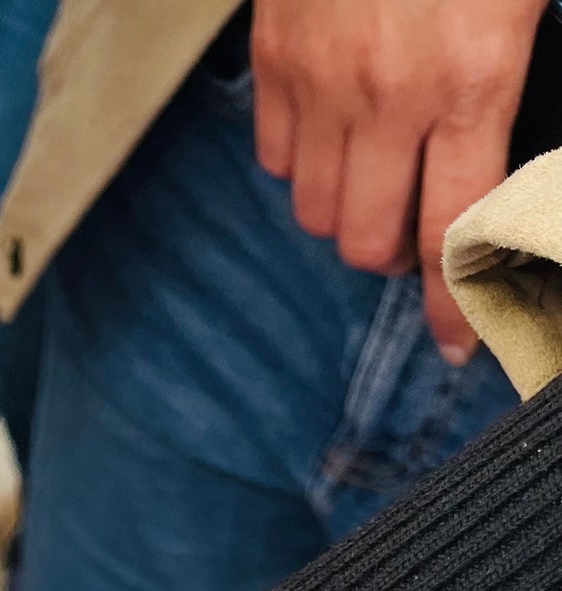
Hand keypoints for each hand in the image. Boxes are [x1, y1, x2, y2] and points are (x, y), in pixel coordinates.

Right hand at [251, 0, 545, 359]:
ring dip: (349, 215)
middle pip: (367, 243)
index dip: (458, 306)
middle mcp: (386, 96)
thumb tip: (515, 192)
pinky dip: (305, 166)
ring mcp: (320, 78)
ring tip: (377, 184)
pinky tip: (336, 135)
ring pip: (316, 211)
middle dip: (395, 256)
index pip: (454, 236)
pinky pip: (276, 157)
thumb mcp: (529, 3)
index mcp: (471, 79)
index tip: (463, 342)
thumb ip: (516, 86)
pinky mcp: (275, 54)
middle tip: (418, 234)